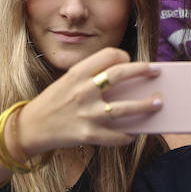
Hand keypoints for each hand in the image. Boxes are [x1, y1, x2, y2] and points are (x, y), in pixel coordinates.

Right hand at [12, 48, 160, 156]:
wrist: (32, 127)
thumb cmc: (53, 102)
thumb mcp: (67, 81)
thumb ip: (90, 78)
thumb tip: (124, 81)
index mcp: (76, 73)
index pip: (107, 55)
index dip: (122, 56)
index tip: (129, 60)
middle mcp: (83, 91)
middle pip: (120, 75)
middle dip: (142, 71)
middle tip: (156, 71)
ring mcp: (86, 114)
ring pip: (124, 108)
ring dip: (145, 105)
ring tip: (158, 103)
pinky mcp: (88, 135)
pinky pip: (116, 136)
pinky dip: (128, 135)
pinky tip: (135, 133)